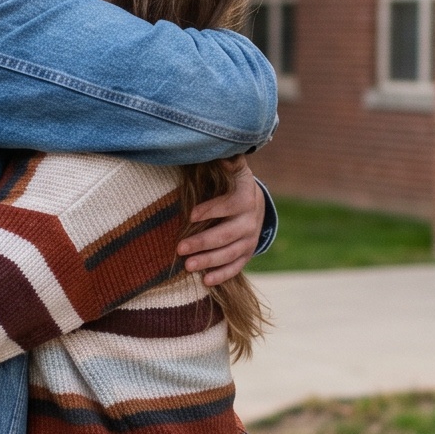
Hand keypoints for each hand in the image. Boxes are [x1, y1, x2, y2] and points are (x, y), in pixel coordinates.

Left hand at [178, 160, 263, 287]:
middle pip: (227, 235)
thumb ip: (228, 161)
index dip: (211, 210)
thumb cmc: (232, 184)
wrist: (254, 203)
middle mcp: (250, 220)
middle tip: (180, 249)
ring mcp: (250, 240)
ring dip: (209, 261)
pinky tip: (205, 281)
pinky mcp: (246, 253)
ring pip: (230, 254)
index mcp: (245, 198)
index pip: (230, 205)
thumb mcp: (233, 169)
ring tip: (188, 267)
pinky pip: (236, 267)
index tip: (190, 216)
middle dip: (203, 242)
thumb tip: (222, 152)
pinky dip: (222, 275)